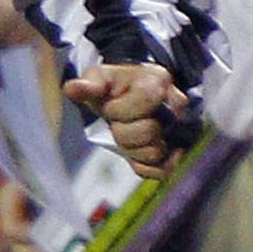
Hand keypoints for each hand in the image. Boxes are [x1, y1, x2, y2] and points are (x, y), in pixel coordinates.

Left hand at [65, 61, 186, 178]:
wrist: (129, 102)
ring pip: (155, 152)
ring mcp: (181, 131)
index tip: (111, 107)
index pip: (146, 100)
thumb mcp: (98, 80)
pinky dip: (141, 165)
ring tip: (128, 135)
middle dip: (123, 132)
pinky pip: (161, 171)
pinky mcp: (179, 154)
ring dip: (132, 149)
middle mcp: (177, 105)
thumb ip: (86, 86)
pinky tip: (135, 151)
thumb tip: (72, 89)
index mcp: (158, 81)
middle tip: (118, 124)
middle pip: (150, 131)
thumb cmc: (114, 90)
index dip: (120, 110)